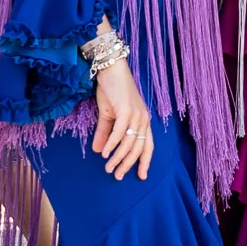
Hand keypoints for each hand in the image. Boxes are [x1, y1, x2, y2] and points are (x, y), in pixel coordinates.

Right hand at [92, 59, 154, 180]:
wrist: (110, 69)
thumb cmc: (111, 90)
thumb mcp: (108, 115)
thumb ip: (105, 133)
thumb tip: (98, 151)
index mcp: (143, 121)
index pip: (148, 145)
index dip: (145, 161)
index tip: (141, 176)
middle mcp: (143, 119)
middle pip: (139, 148)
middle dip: (128, 165)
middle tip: (117, 176)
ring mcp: (137, 115)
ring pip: (130, 143)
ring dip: (118, 158)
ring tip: (109, 169)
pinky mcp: (126, 110)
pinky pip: (120, 133)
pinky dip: (112, 145)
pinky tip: (104, 153)